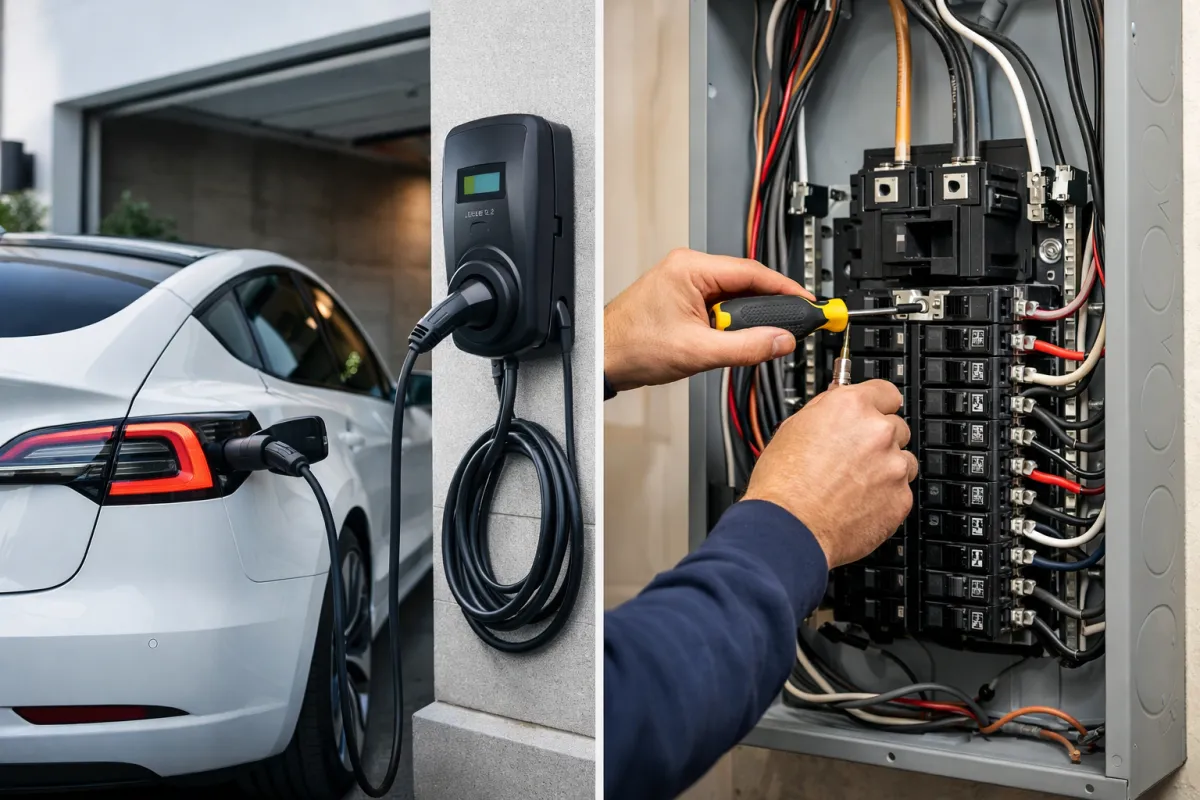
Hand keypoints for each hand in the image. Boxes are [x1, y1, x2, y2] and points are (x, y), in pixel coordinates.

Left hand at [604, 248, 813, 390]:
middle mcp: (687, 268)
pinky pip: (719, 304)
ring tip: (762, 337)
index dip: (784, 289)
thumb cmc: (632, 347)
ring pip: (733, 295)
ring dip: (748, 316)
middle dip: (769, 305)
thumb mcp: (698, 351)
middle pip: (745, 282)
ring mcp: (684, 282)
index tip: (807, 303)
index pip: (752, 272)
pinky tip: (736, 337)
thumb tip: (779, 341)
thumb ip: (745, 347)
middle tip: (793, 325)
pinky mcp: (682, 297)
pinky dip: (732, 321)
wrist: (602, 358)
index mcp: (690, 268)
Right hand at [742, 380, 917, 568]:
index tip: (874, 412)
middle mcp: (878, 432)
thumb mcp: (792, 429)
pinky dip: (885, 497)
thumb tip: (837, 400)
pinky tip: (857, 503)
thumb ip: (825, 410)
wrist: (788, 529)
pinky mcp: (901, 499)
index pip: (886, 392)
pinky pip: (901, 492)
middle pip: (896, 427)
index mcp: (851, 407)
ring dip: (885, 469)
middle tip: (853, 457)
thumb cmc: (782, 483)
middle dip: (878, 440)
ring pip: (902, 460)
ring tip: (854, 484)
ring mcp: (893, 466)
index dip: (877, 404)